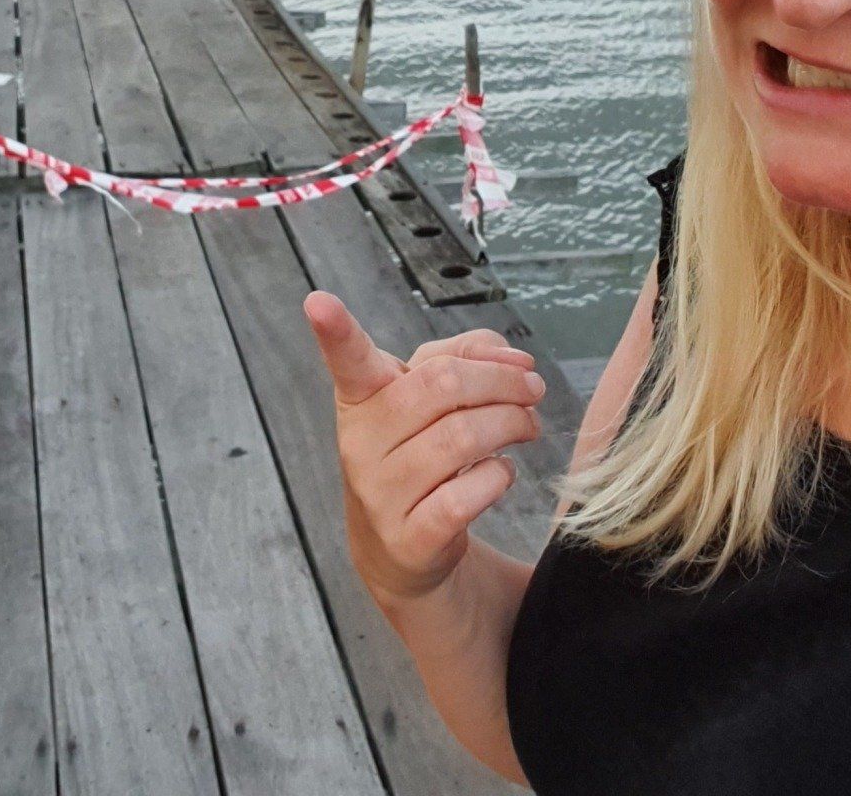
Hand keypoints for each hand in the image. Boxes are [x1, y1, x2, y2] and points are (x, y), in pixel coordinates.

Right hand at [302, 289, 546, 604]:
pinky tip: (502, 472)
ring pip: (461, 438)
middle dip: (502, 382)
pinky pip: (467, 495)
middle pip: (442, 386)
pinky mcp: (409, 537)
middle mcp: (362, 442)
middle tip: (532, 389)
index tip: (318, 302)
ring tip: (527, 426)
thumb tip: (516, 361)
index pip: (348, 359)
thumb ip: (468, 356)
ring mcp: (381, 493)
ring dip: (512, 424)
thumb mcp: (430, 396)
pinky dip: (499, 476)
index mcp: (363, 397)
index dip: (334, 331)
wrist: (401, 549)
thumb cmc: (419, 451)